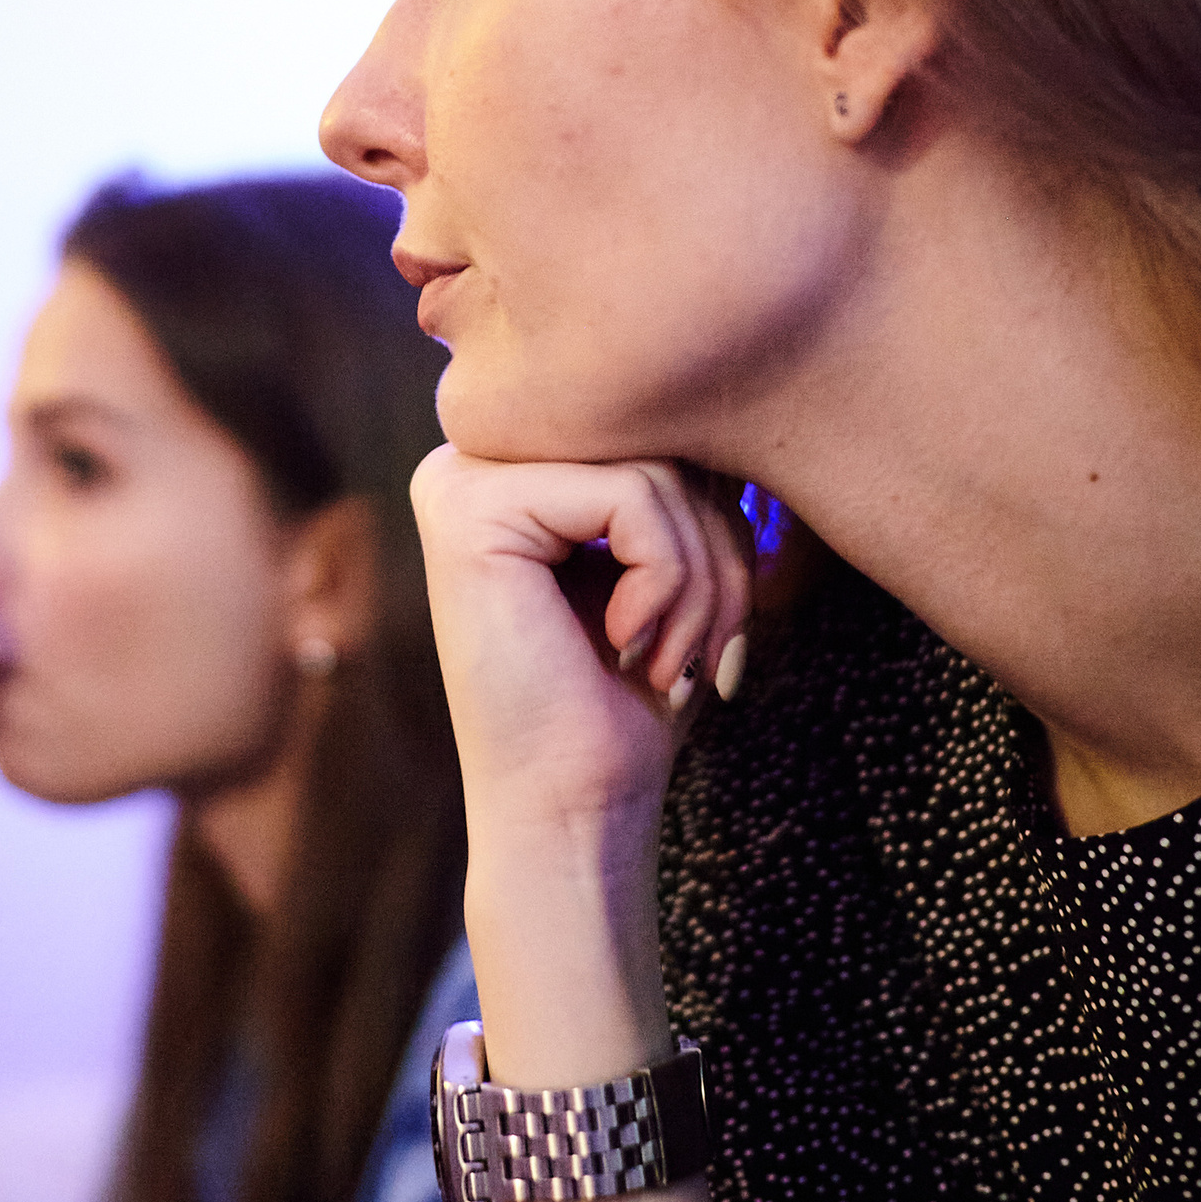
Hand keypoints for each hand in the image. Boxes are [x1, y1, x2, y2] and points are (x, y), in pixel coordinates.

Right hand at [409, 447, 752, 847]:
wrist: (570, 809)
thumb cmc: (625, 701)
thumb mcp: (671, 565)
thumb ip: (684, 477)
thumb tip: (740, 392)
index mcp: (513, 464)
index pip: (658, 430)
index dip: (718, 518)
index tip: (718, 623)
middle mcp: (472, 457)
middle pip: (657, 440)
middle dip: (717, 549)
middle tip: (704, 649)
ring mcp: (460, 478)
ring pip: (656, 469)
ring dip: (699, 581)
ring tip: (668, 659)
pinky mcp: (470, 511)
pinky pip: (633, 496)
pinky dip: (667, 582)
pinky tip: (628, 648)